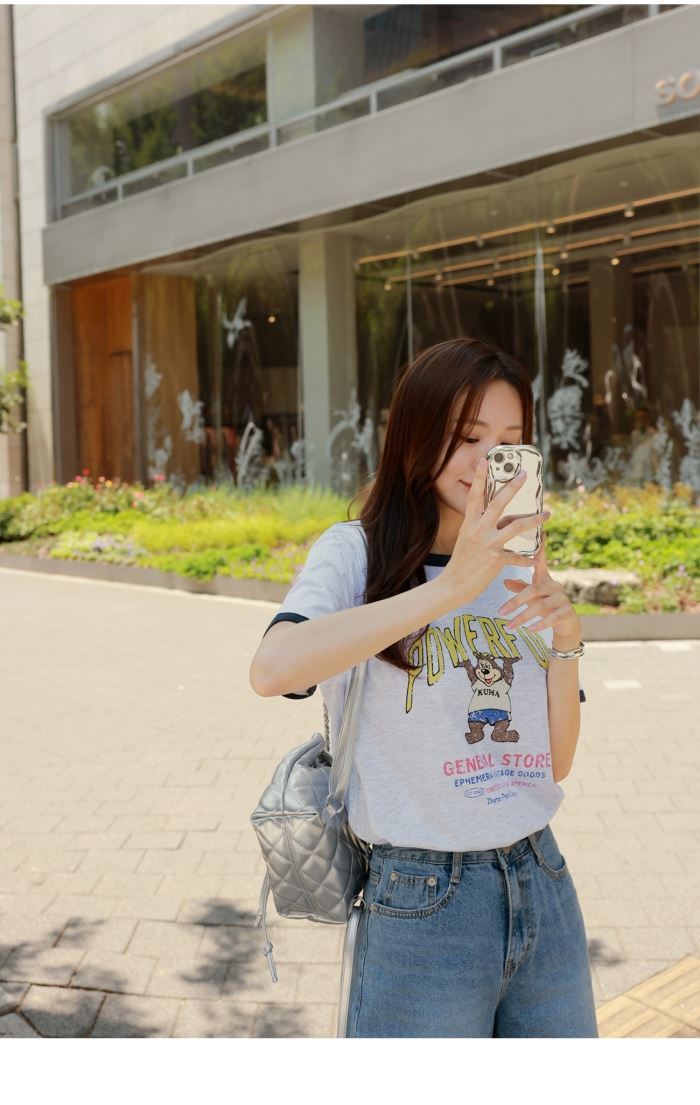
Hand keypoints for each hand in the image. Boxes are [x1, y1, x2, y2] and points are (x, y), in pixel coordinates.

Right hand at [440, 458, 551, 605]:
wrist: (451, 586)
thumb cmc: (460, 564)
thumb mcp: (464, 540)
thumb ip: (478, 527)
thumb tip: (493, 517)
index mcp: (468, 525)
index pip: (474, 496)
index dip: (480, 478)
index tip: (485, 461)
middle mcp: (477, 531)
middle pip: (498, 504)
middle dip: (513, 488)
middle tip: (525, 475)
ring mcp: (487, 545)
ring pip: (515, 526)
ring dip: (535, 520)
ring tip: (548, 514)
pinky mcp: (495, 560)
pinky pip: (518, 556)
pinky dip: (529, 558)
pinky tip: (538, 559)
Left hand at [498, 531, 581, 642]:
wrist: (567, 626)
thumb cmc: (547, 607)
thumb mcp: (532, 597)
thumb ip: (521, 588)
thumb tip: (504, 582)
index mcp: (545, 579)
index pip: (542, 561)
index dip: (541, 548)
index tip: (541, 532)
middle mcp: (554, 586)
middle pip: (533, 590)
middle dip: (515, 601)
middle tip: (500, 612)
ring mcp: (562, 599)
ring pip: (540, 606)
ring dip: (523, 617)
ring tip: (509, 626)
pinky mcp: (567, 613)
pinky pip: (552, 618)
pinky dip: (540, 624)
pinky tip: (530, 630)